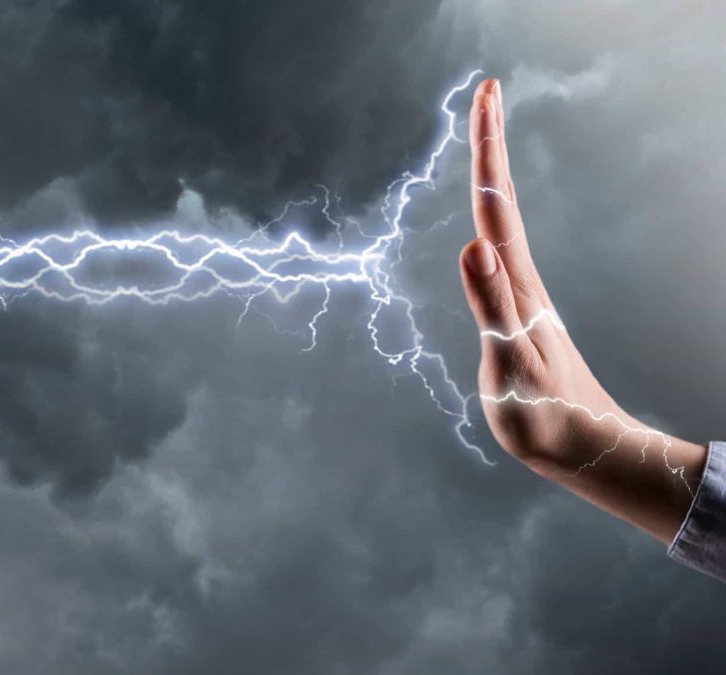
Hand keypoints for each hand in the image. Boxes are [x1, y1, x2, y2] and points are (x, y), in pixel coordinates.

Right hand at [460, 78, 704, 541]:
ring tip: (483, 139)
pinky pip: (497, 250)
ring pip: (501, 221)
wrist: (584, 447)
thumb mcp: (512, 365)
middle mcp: (521, 281)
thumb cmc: (545, 416)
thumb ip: (492, 305)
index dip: (487, 150)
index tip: (486, 97)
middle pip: (501, 201)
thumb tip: (471, 245)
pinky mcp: (517, 313)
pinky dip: (489, 218)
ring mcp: (521, 295)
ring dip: (492, 175)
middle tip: (484, 95)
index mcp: (517, 286)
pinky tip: (484, 223)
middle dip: (491, 145)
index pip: (495, 206)